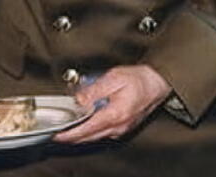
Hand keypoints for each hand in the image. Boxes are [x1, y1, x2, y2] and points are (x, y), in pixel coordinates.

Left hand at [54, 65, 171, 143]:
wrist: (159, 82)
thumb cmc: (141, 78)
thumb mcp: (114, 78)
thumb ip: (94, 89)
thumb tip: (78, 100)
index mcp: (114, 114)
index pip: (85, 130)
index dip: (69, 134)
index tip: (57, 135)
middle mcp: (118, 126)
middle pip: (89, 137)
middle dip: (72, 136)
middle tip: (59, 132)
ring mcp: (122, 128)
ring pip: (95, 137)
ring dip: (82, 134)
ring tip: (70, 127)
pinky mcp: (124, 127)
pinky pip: (104, 133)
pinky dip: (92, 130)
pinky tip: (87, 123)